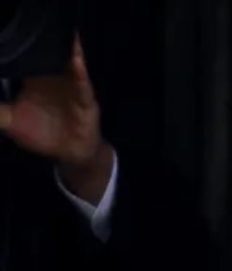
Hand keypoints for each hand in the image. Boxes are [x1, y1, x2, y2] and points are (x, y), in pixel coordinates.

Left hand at [0, 35, 113, 203]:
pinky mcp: (85, 101)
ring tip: (67, 36)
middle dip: (50, 42)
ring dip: (69, 51)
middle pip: (50, 55)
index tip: (16, 29)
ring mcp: (71, 88)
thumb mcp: (12, 122)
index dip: (22, 44)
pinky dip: (80, 74)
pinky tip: (77, 61)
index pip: (26, 57)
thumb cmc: (43, 134)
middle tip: (44, 21)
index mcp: (34, 80)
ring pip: (69, 65)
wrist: (71, 154)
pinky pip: (83, 85)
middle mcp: (54, 79)